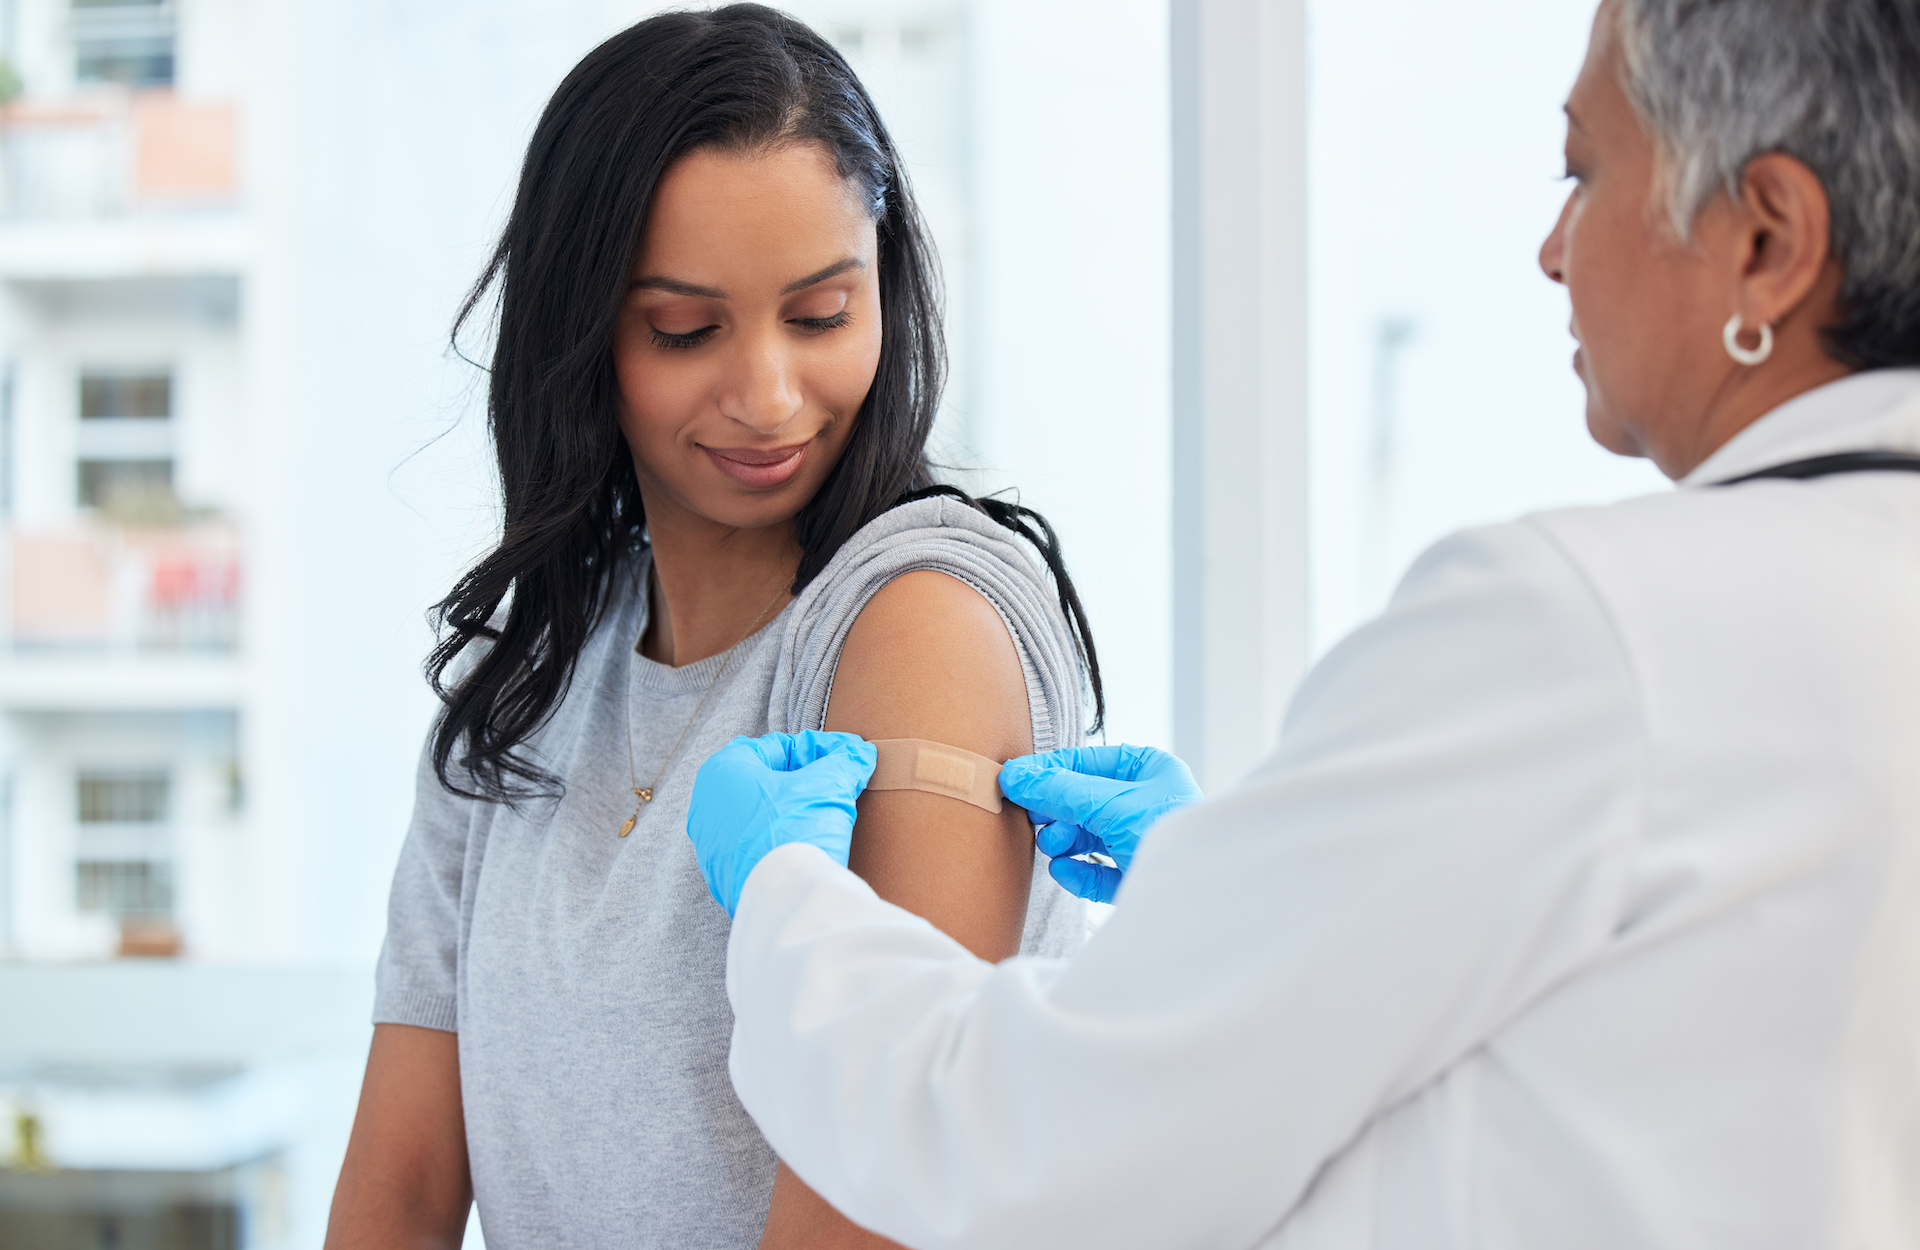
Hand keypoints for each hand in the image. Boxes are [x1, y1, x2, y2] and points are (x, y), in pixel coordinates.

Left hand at [688, 731, 877, 916]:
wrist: (785, 901)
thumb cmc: (796, 832)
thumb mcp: (829, 787)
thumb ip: (845, 764)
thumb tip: (860, 754)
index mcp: (723, 770)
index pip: (778, 747)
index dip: (817, 751)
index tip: (843, 760)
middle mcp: (707, 803)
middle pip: (765, 781)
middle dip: (802, 782)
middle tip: (835, 788)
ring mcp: (710, 843)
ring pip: (759, 815)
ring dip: (790, 813)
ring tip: (823, 819)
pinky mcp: (721, 875)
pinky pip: (755, 847)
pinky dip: (778, 842)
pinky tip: (804, 847)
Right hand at [997, 744, 1202, 903]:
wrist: (1203, 899)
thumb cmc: (1171, 837)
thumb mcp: (1111, 804)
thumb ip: (1060, 790)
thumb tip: (1016, 776)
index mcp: (1149, 770)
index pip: (1087, 763)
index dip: (1049, 771)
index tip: (1014, 781)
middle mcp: (1145, 802)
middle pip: (1082, 800)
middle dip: (1056, 812)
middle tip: (1032, 819)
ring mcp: (1139, 841)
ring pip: (1086, 836)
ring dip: (1064, 841)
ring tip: (1052, 846)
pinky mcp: (1135, 877)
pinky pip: (1097, 871)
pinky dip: (1078, 871)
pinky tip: (1064, 871)